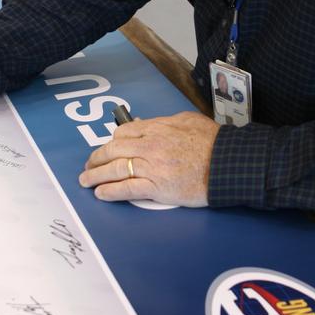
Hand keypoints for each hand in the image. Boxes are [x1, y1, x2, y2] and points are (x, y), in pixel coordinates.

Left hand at [79, 110, 217, 206]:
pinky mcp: (157, 187)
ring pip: (115, 169)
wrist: (228, 163)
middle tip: (89, 165)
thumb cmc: (214, 142)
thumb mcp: (188, 120)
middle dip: (96, 158)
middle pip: (113, 150)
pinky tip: (101, 193)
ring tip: (86, 180)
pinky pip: (127, 188)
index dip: (111, 142)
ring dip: (95, 175)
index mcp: (157, 128)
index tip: (107, 148)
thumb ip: (165, 122)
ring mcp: (152, 167)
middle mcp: (150, 146)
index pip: (123, 133)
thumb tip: (146, 124)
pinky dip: (110, 191)